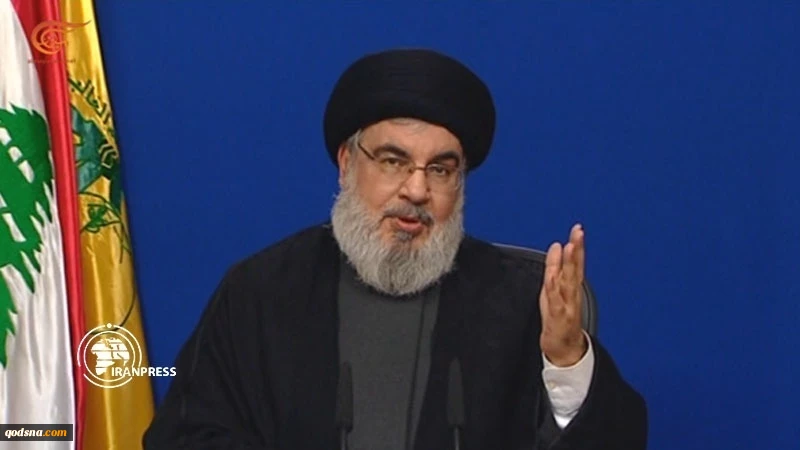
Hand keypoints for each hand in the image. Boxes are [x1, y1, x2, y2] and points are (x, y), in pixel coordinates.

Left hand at [539, 223, 587, 366]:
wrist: (564, 350)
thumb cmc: (558, 319)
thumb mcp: (553, 288)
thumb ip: (554, 267)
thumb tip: (556, 246)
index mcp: (570, 287)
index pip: (575, 262)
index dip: (577, 246)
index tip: (577, 229)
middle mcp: (571, 295)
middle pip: (575, 268)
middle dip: (577, 249)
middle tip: (578, 232)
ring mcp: (567, 306)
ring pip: (569, 281)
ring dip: (570, 265)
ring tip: (570, 247)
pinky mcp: (560, 318)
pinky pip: (557, 301)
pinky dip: (556, 288)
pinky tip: (554, 276)